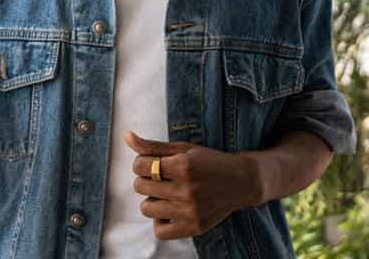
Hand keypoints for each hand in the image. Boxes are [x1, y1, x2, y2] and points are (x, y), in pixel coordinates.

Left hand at [125, 131, 261, 240]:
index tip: (152, 164)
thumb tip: (127, 136)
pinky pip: (160, 232)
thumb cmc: (208, 161)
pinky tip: (169, 211)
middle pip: (140, 187)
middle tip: (160, 178)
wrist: (242, 181)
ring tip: (165, 194)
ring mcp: (191, 211)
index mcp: (183, 166)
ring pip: (146, 209)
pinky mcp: (196, 227)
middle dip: (145, 180)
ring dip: (151, 200)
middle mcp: (187, 190)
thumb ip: (153, 146)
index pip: (139, 166)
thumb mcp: (183, 149)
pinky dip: (159, 222)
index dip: (141, 163)